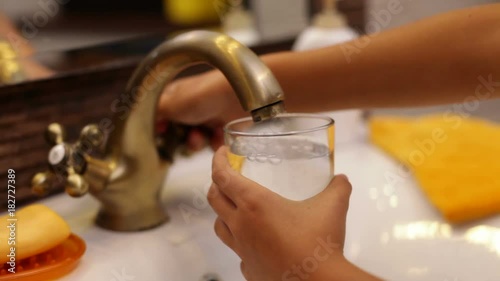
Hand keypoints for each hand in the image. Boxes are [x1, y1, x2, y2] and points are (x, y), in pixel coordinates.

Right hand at [158, 70, 243, 149]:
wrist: (239, 96)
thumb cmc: (203, 95)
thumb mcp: (172, 103)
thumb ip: (155, 113)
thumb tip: (140, 119)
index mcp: (175, 97)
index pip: (160, 116)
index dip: (159, 128)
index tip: (161, 134)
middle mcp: (190, 107)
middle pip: (177, 133)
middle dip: (180, 139)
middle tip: (185, 136)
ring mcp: (207, 117)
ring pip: (195, 141)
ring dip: (197, 143)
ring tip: (202, 137)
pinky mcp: (223, 126)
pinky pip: (213, 144)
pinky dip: (214, 143)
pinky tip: (218, 136)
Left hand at [208, 147, 379, 280]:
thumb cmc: (320, 244)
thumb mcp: (333, 206)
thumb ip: (337, 187)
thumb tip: (341, 179)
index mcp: (254, 204)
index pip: (222, 176)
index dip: (218, 160)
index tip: (223, 152)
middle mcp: (241, 225)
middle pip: (213, 198)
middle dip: (216, 183)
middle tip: (228, 175)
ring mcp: (242, 249)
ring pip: (218, 226)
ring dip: (221, 212)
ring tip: (234, 207)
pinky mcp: (249, 268)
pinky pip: (236, 251)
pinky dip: (240, 240)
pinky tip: (254, 240)